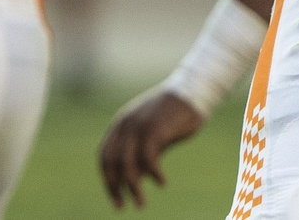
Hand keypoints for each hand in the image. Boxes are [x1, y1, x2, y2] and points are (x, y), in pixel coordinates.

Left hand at [98, 89, 205, 208]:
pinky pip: (148, 158)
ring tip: (141, 203)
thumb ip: (143, 152)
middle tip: (124, 206)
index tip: (116, 198)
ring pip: (127, 165)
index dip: (108, 180)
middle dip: (115, 188)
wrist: (193, 91)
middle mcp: (125, 125)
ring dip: (133, 188)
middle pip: (112, 163)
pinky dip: (154, 173)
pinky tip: (161, 183)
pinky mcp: (154, 129)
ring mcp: (138, 126)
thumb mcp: (154, 133)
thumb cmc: (175, 113)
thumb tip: (138, 177)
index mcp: (121, 124)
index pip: (104, 157)